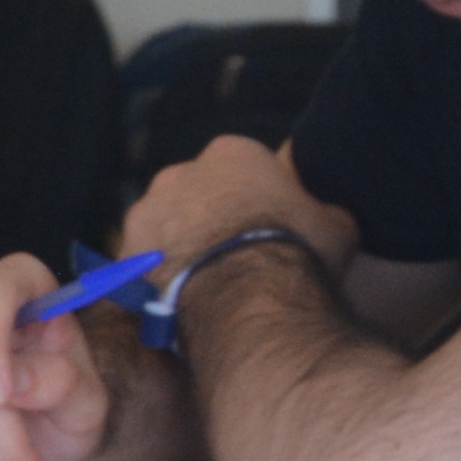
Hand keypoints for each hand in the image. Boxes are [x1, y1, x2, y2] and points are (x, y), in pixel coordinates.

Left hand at [123, 132, 354, 283]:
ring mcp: (144, 214)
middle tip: (232, 261)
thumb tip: (325, 216)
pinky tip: (178, 308)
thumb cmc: (298, 252)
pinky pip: (141, 268)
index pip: (242, 169)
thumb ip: (323, 211)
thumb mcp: (336, 225)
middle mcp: (178, 173)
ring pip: (163, 231)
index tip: (267, 230)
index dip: (256, 202)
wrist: (245, 299)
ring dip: (178, 252)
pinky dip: (157, 284)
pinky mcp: (123, 257)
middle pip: (195, 196)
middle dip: (209, 222)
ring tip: (203, 290)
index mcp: (231, 152)